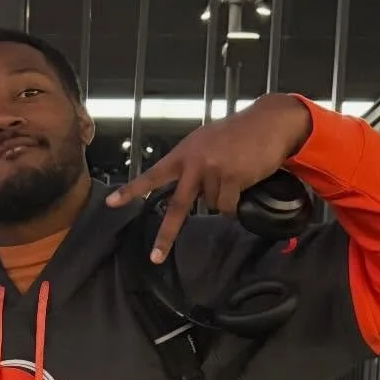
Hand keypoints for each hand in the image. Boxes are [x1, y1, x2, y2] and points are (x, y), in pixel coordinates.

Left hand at [107, 93, 313, 263]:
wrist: (269, 122)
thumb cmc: (239, 133)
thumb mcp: (207, 142)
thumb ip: (193, 164)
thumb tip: (191, 193)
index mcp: (183, 153)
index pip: (152, 175)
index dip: (131, 191)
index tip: (111, 204)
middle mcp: (193, 162)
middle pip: (176, 205)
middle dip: (166, 235)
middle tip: (156, 257)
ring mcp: (212, 170)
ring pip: (211, 206)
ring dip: (223, 199)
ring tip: (235, 176)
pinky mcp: (231, 178)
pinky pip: (228, 206)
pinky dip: (236, 203)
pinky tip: (243, 184)